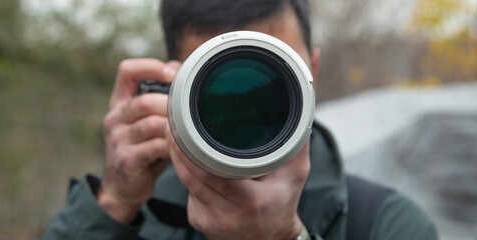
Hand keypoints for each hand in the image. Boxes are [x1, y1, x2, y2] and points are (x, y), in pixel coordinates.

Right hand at [97, 59, 180, 223]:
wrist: (123, 186)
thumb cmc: (141, 148)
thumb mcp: (147, 119)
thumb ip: (158, 94)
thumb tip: (175, 65)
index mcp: (119, 102)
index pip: (127, 71)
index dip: (150, 67)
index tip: (173, 75)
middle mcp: (114, 117)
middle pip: (144, 101)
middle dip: (171, 106)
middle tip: (187, 114)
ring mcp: (118, 139)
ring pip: (152, 124)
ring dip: (173, 128)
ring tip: (187, 133)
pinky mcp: (126, 159)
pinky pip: (154, 148)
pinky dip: (171, 147)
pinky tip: (180, 150)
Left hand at [167, 131, 309, 239]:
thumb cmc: (283, 204)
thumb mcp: (295, 175)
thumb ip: (298, 141)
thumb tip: (304, 104)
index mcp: (249, 200)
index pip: (210, 173)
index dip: (189, 152)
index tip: (181, 129)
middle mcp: (225, 214)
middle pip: (190, 176)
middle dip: (177, 149)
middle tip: (172, 125)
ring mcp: (208, 220)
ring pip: (186, 184)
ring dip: (179, 161)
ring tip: (176, 137)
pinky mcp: (198, 221)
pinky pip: (189, 193)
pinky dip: (189, 176)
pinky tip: (192, 164)